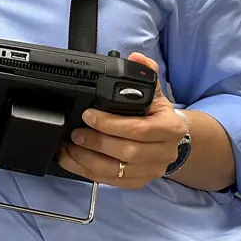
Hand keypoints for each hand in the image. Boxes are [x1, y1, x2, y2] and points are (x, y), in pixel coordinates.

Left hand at [57, 53, 187, 188]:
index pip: (139, 129)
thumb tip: (136, 59)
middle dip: (95, 142)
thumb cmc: (158, 115)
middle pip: (126, 152)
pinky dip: (86, 171)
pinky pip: (109, 181)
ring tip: (68, 146)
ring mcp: (151, 171)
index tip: (88, 115)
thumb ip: (146, 74)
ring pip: (115, 171)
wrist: (173, 140)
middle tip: (75, 132)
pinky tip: (71, 160)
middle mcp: (163, 153)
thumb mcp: (155, 92)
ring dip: (86, 159)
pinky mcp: (137, 182)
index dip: (110, 124)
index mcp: (170, 129)